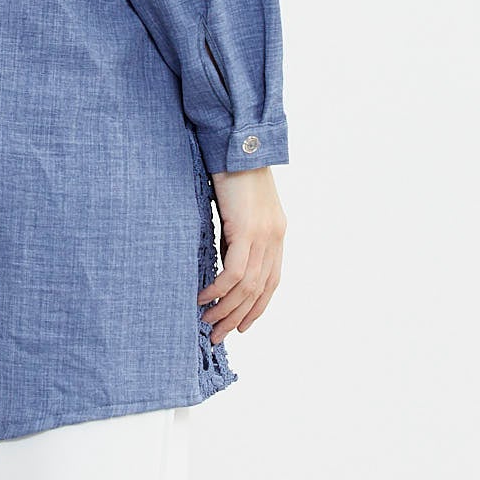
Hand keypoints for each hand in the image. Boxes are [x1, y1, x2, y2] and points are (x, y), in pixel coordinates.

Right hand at [198, 166, 286, 340]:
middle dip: (238, 317)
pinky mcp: (247, 230)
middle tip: (218, 335)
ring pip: (247, 286)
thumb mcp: (239, 211)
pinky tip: (203, 297)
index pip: (271, 282)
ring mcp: (264, 235)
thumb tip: (224, 261)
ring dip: (225, 308)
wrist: (236, 144)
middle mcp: (274, 238)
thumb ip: (238, 236)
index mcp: (276, 235)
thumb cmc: (232, 174)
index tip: (240, 326)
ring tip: (206, 321)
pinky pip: (234, 271)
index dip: (256, 308)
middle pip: (259, 291)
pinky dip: (218, 289)